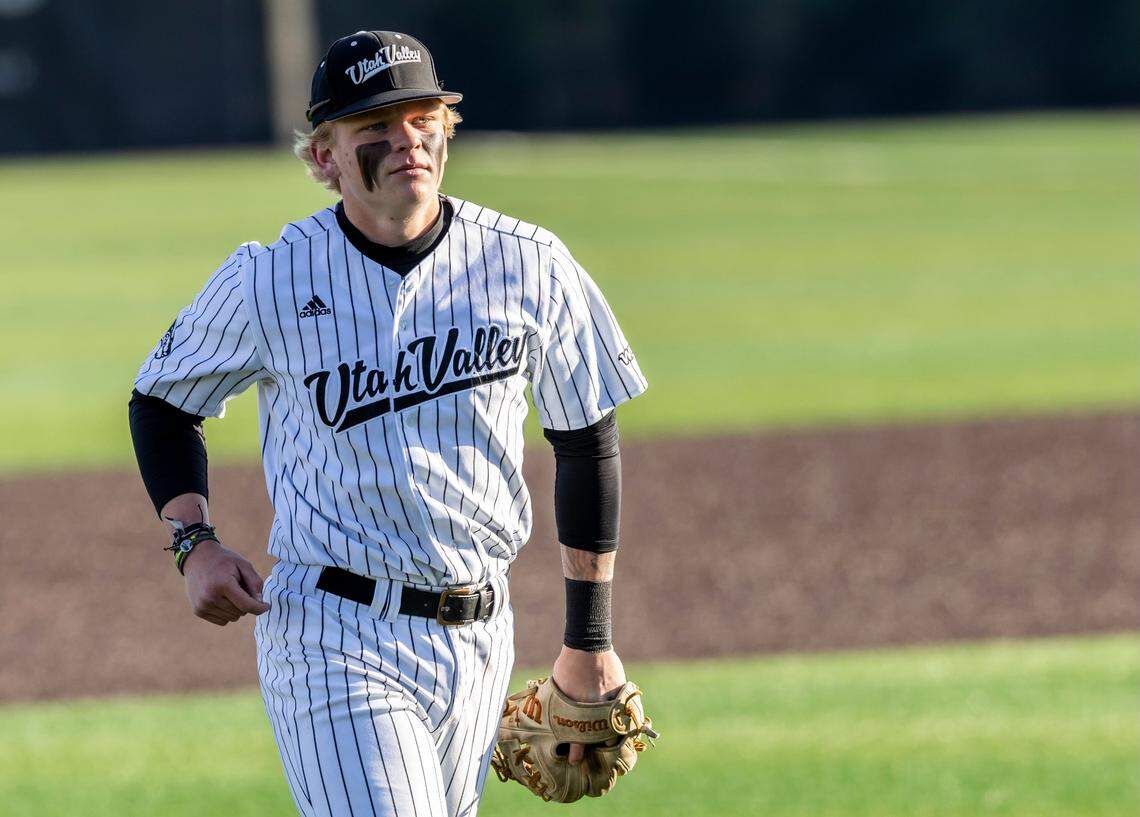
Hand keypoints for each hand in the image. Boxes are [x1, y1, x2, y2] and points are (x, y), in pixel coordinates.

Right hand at [182, 539, 269, 625]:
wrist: (197, 557)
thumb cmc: (224, 560)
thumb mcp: (243, 565)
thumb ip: (255, 583)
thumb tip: (260, 602)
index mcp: (223, 584)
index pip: (246, 605)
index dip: (260, 608)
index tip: (267, 606)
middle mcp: (210, 597)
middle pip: (241, 612)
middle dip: (246, 602)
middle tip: (240, 587)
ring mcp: (202, 606)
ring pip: (232, 618)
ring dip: (236, 608)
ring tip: (229, 591)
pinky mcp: (198, 611)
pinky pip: (222, 621)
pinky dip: (227, 612)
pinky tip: (221, 598)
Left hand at [551, 645, 626, 764]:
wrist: (587, 644)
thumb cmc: (567, 664)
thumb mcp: (559, 687)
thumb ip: (564, 704)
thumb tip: (562, 715)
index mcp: (577, 710)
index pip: (577, 740)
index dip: (576, 752)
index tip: (574, 760)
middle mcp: (595, 709)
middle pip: (600, 738)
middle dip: (597, 746)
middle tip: (595, 750)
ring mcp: (610, 701)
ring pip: (615, 728)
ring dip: (612, 734)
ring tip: (609, 739)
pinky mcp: (622, 692)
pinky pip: (626, 711)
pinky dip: (625, 717)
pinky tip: (624, 723)